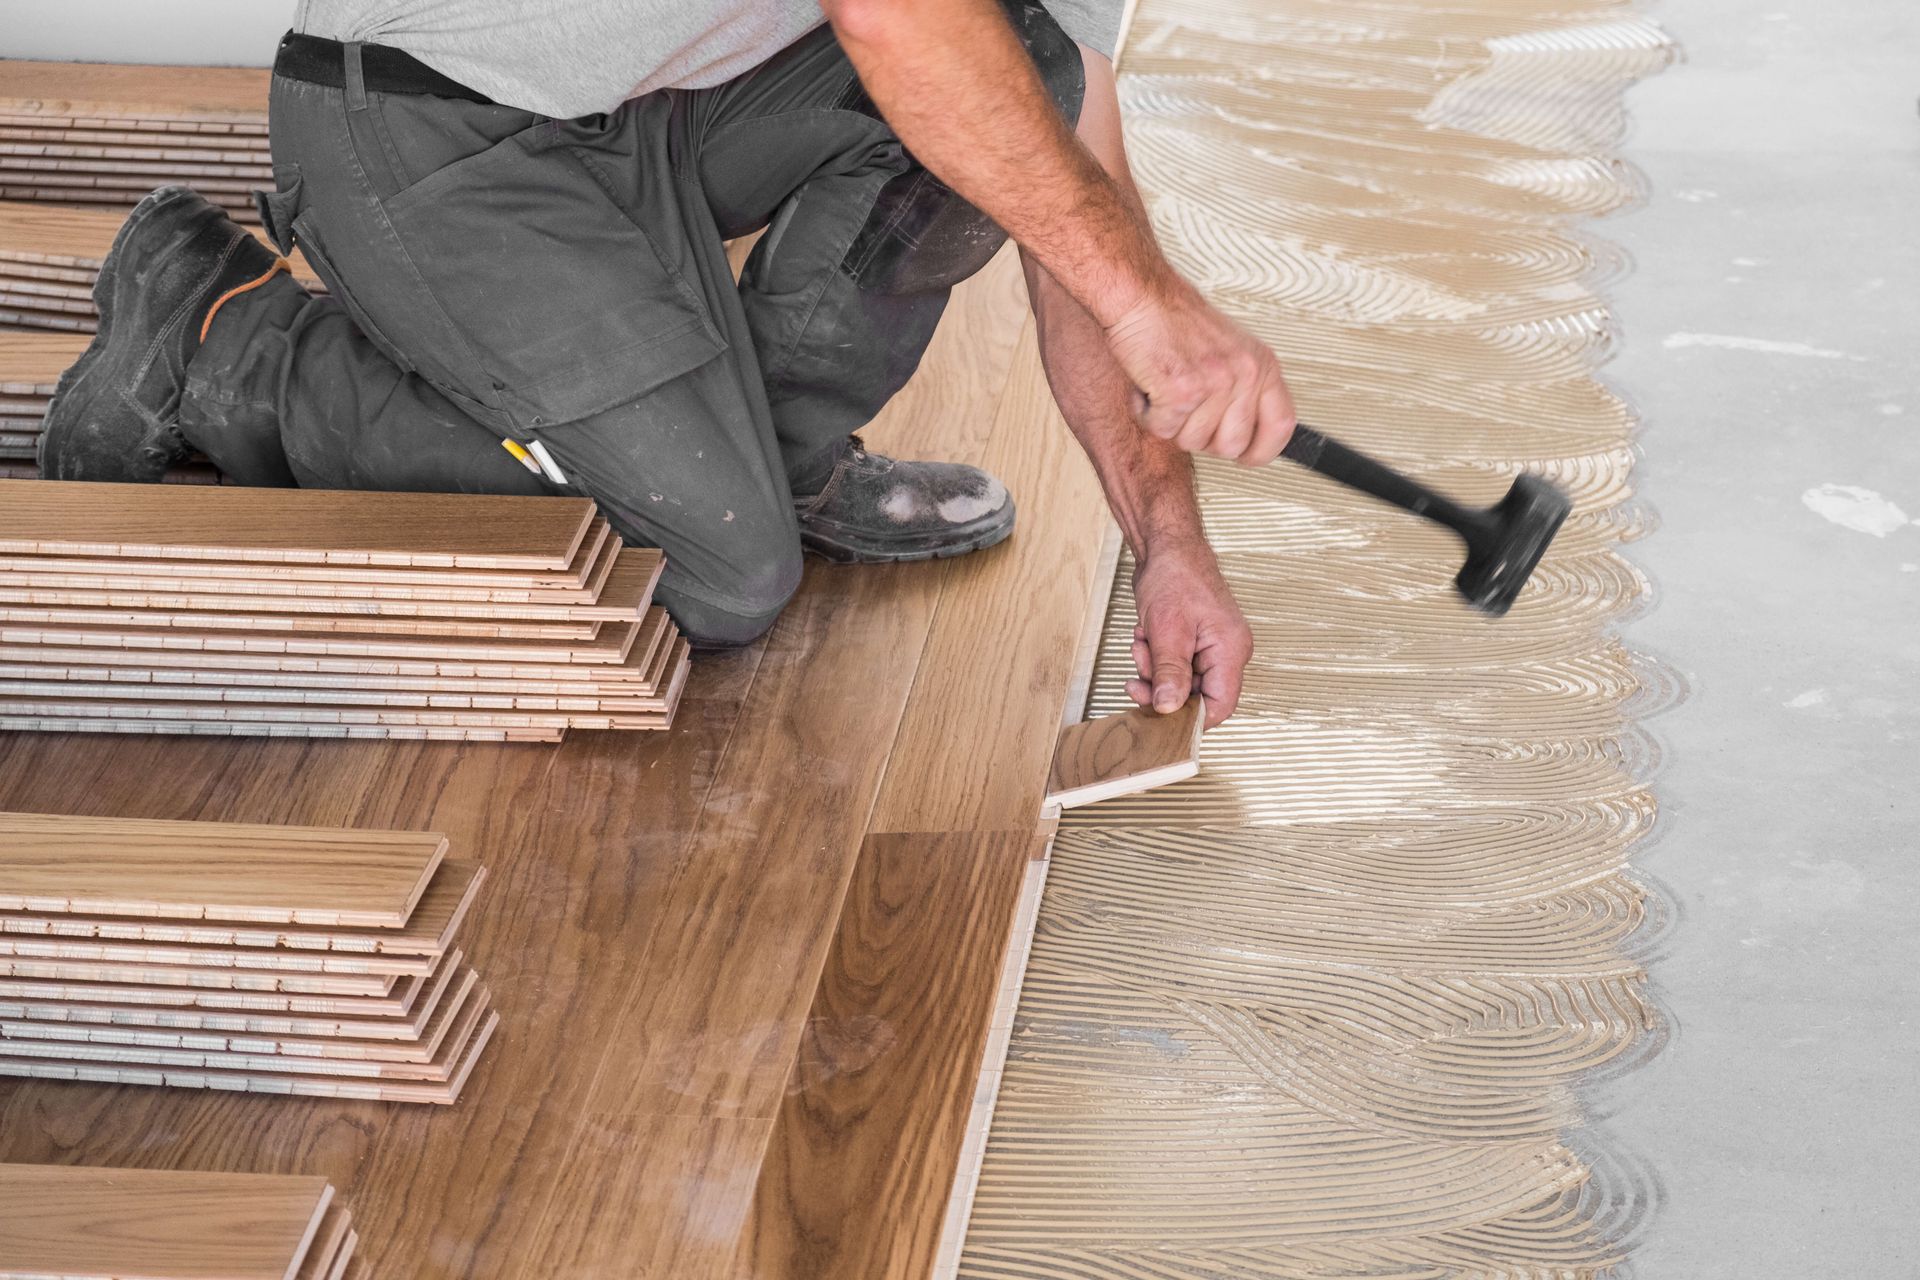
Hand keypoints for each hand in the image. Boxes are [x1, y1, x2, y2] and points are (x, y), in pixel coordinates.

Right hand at [1103, 277, 1296, 465]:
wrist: (1144, 298)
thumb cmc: (1178, 323)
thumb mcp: (1232, 352)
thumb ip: (1246, 391)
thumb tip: (1248, 437)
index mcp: (1262, 366)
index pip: (1280, 426)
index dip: (1263, 450)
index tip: (1247, 457)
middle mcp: (1244, 374)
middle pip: (1231, 446)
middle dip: (1202, 437)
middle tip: (1187, 410)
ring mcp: (1215, 384)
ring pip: (1192, 442)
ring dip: (1171, 423)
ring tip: (1166, 389)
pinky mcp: (1181, 392)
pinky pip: (1162, 430)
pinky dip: (1147, 414)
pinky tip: (1149, 387)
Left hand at [1125, 540, 1251, 728]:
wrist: (1166, 546)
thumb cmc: (1175, 576)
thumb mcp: (1167, 631)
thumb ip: (1169, 674)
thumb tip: (1169, 708)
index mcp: (1230, 651)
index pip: (1220, 706)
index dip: (1190, 718)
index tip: (1162, 718)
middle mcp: (1226, 652)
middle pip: (1197, 696)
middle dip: (1163, 687)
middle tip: (1139, 676)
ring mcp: (1211, 647)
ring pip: (1182, 681)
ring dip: (1155, 669)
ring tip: (1142, 644)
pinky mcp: (1195, 641)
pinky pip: (1175, 665)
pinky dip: (1155, 657)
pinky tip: (1146, 637)